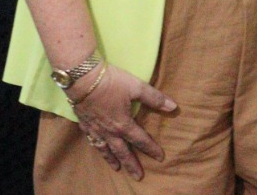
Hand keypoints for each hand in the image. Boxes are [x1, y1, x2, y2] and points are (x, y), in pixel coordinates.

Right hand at [72, 64, 176, 179]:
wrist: (82, 80)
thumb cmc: (112, 82)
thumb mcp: (136, 87)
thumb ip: (154, 98)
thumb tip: (173, 107)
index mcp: (124, 125)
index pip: (141, 140)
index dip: (151, 149)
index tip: (160, 158)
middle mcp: (110, 132)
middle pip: (122, 151)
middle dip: (131, 164)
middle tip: (138, 176)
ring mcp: (95, 130)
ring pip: (105, 149)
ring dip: (112, 160)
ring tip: (117, 168)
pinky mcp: (84, 124)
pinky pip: (91, 140)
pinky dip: (96, 147)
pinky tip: (97, 147)